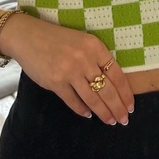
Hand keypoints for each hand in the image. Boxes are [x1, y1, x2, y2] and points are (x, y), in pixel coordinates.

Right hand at [0, 14, 133, 125]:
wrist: (28, 36)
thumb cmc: (58, 39)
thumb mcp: (83, 41)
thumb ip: (96, 59)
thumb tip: (112, 83)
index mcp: (95, 47)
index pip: (117, 74)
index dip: (125, 93)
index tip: (130, 106)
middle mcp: (84, 59)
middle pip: (107, 90)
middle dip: (117, 108)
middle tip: (123, 120)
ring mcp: (69, 71)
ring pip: (92, 98)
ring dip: (103, 113)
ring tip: (110, 121)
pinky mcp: (55, 82)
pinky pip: (73, 101)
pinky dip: (82, 110)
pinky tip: (88, 115)